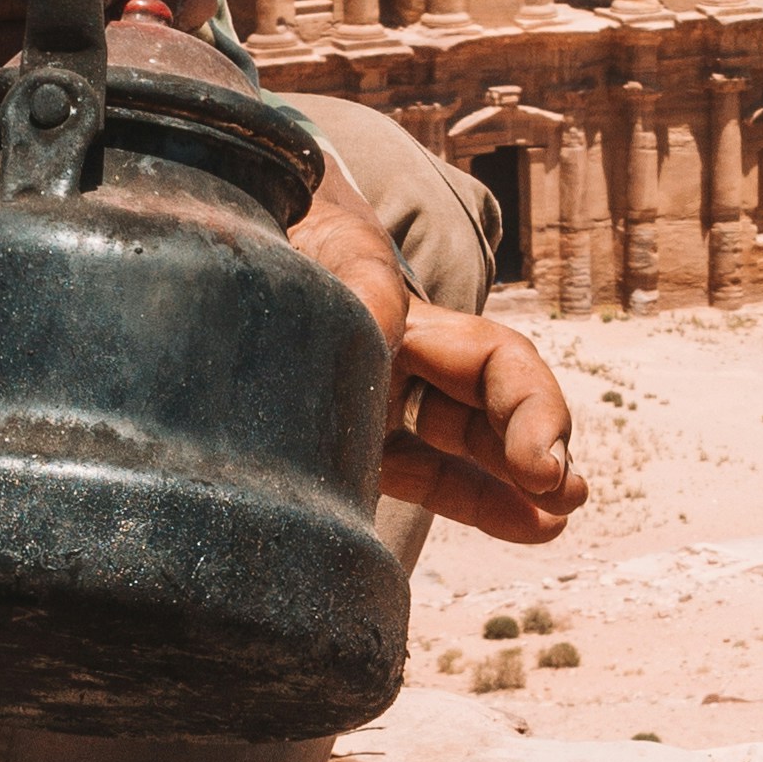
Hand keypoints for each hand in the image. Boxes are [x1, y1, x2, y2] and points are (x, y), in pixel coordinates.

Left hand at [285, 170, 584, 543]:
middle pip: (491, 402)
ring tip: (555, 520)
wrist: (196, 243)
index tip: (544, 466)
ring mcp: (372, 398)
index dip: (531, 410)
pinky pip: (424, 469)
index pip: (492, 361)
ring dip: (518, 477)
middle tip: (566, 495)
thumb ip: (346, 277)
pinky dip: (475, 497)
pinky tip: (527, 524)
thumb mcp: (303, 247)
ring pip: (465, 441)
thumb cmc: (255, 237)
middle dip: (537, 446)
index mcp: (395, 316)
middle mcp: (397, 356)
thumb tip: (386, 322)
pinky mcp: (344, 436)